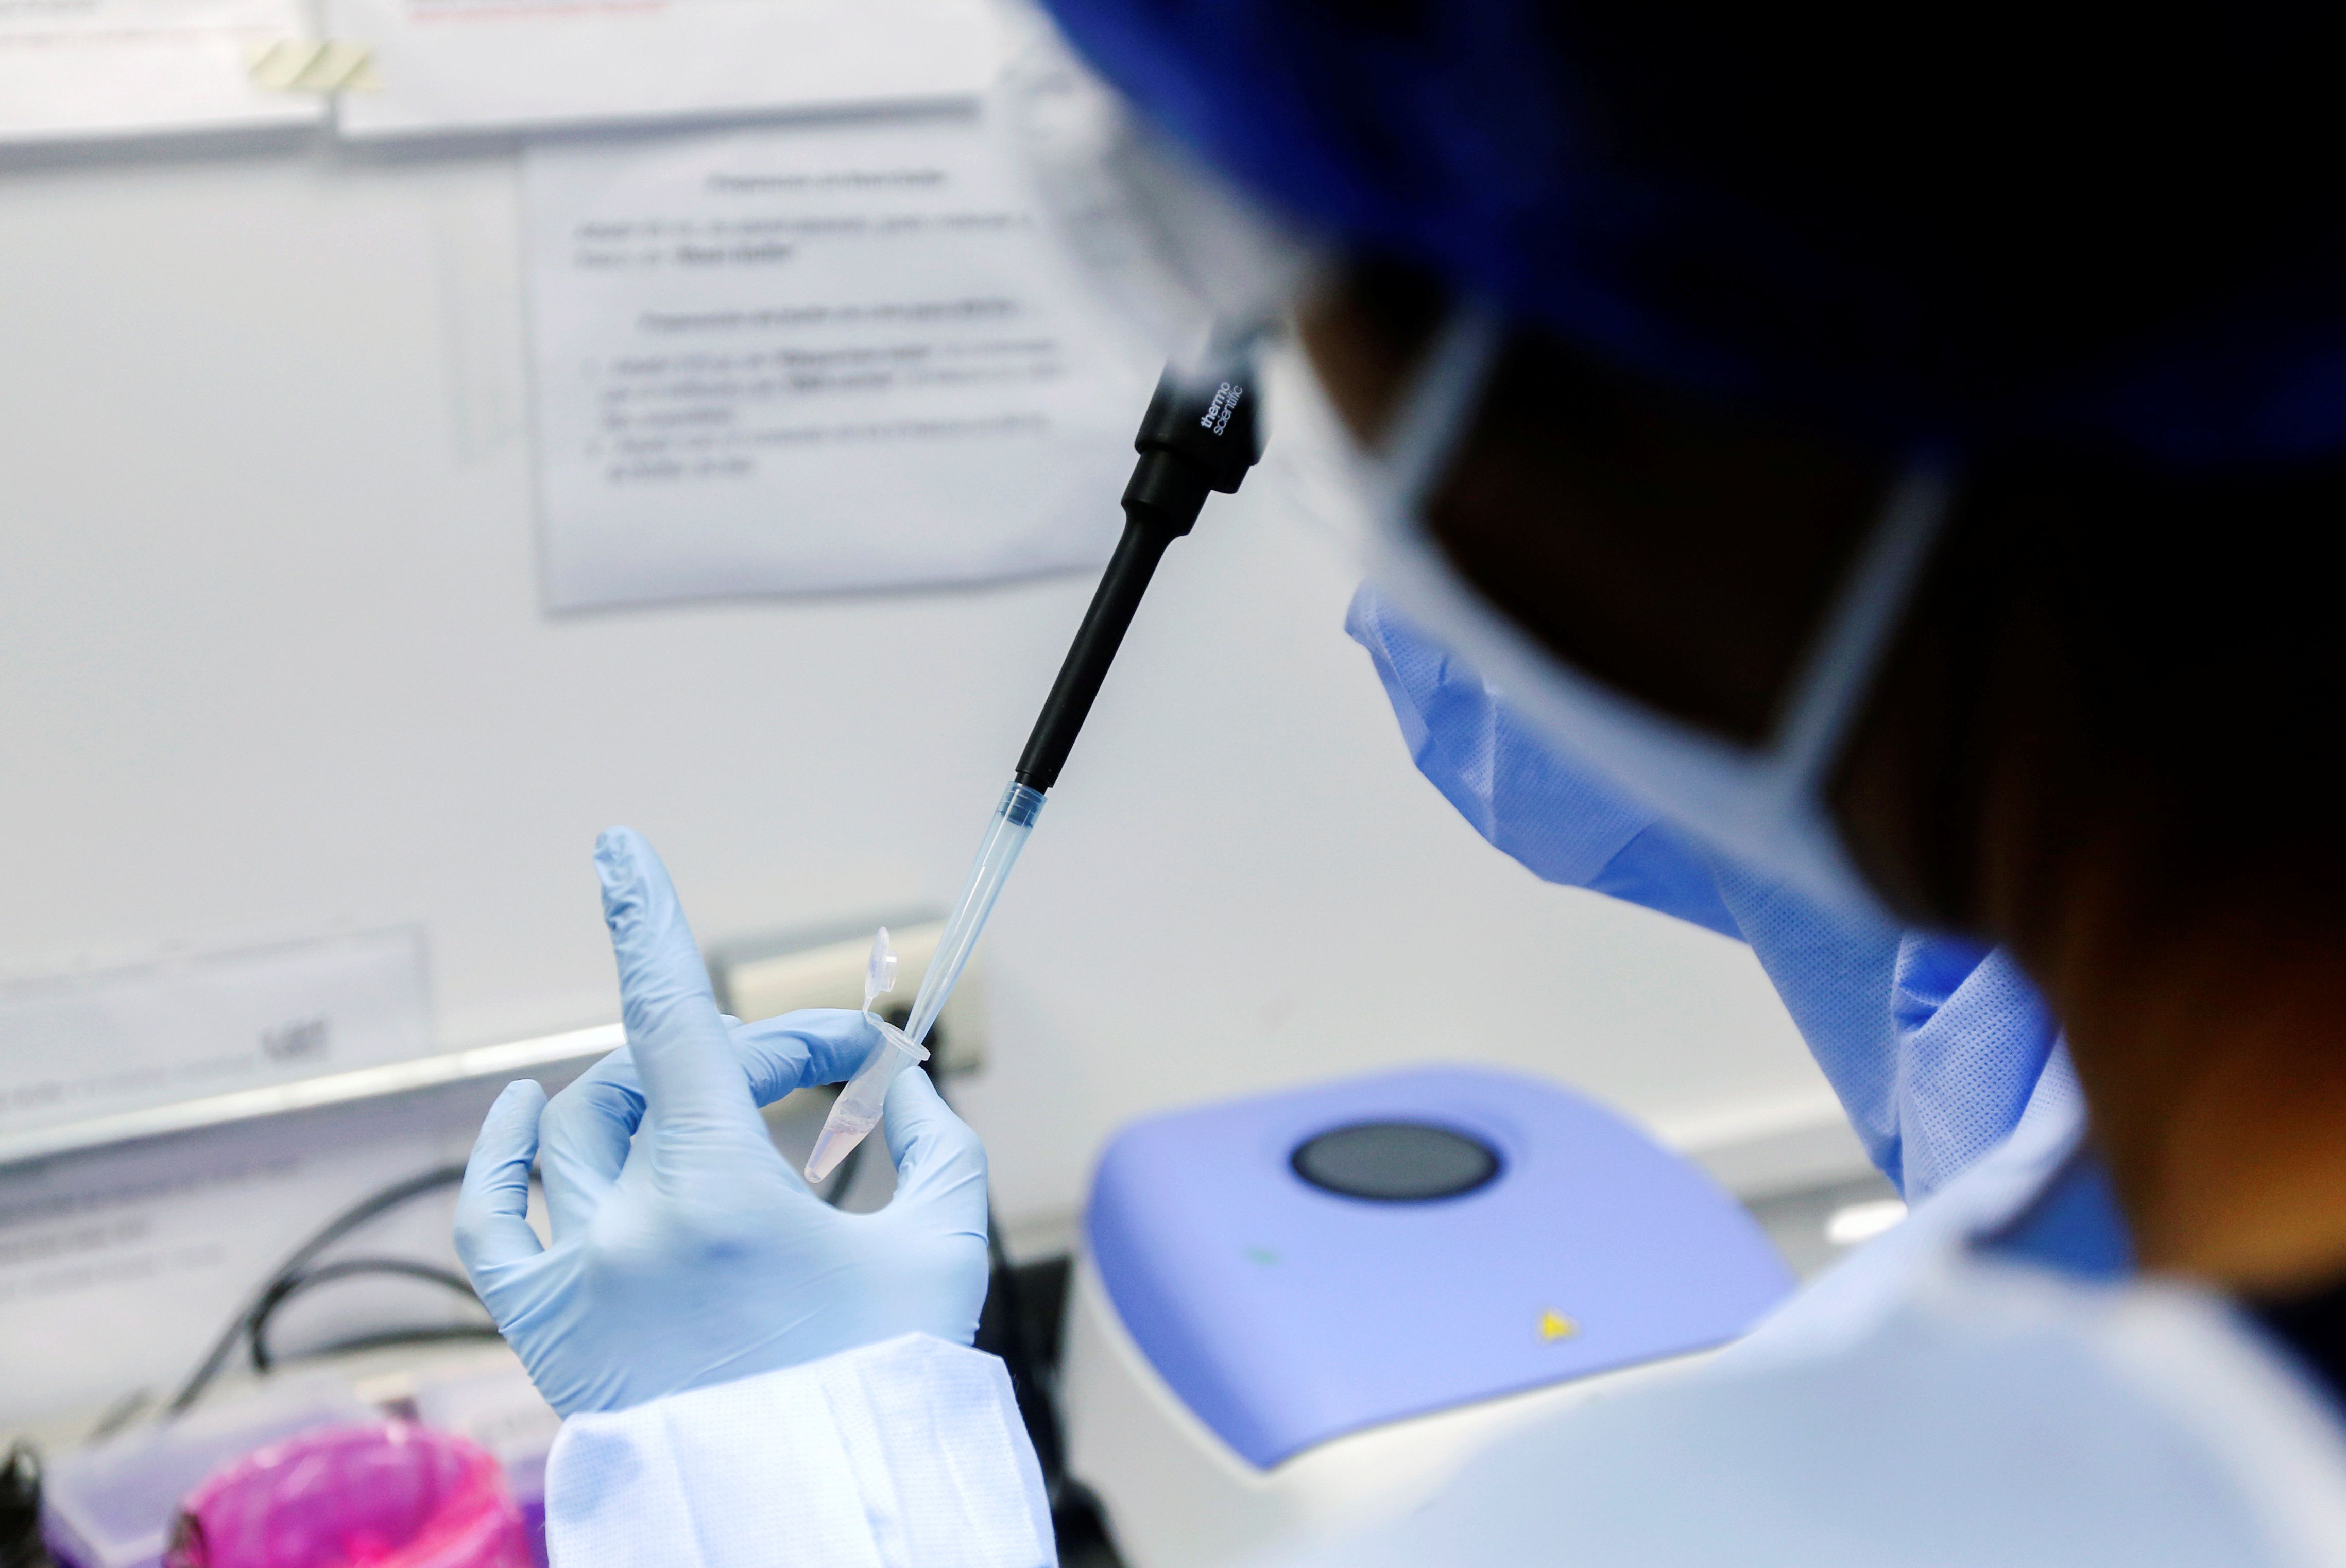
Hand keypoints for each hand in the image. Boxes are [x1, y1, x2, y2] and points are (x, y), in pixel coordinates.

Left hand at [453, 828, 991, 1416]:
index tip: (618, 846)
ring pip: (578, 1126)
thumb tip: (907, 1086)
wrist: (820, 1516)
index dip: (647, 917)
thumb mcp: (940, 1250)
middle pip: (663, 1072)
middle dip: (748, 1050)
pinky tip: (525, 1111)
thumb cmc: (884, 1388)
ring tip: (703, 1088)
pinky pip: (491, 1220)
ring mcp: (579, 1280)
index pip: (673, 1017)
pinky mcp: (549, 1331)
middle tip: (820, 1075)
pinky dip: (501, 1154)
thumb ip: (935, 1144)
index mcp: (724, 1196)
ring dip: (644, 1084)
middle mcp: (632, 1227)